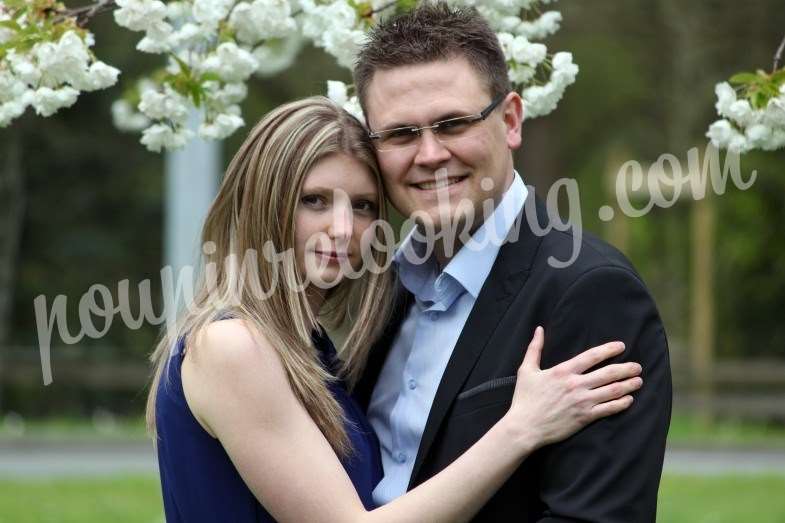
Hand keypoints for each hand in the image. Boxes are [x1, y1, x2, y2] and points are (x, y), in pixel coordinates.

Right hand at [502, 326, 641, 451]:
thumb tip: (539, 329)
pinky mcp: (584, 417)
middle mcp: (576, 385)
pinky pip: (608, 409)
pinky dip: (621, 403)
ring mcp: (582, 402)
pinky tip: (629, 399)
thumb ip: (535, 348)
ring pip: (612, 391)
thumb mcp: (526, 370)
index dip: (609, 349)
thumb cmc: (524, 399)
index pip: (592, 356)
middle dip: (626, 368)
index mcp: (563, 371)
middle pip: (608, 373)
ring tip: (638, 381)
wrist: (525, 427)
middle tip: (638, 366)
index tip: (621, 346)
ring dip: (628, 385)